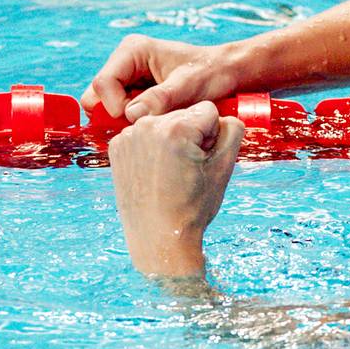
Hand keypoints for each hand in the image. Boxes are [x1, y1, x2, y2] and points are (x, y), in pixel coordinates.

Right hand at [81, 34, 237, 122]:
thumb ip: (162, 98)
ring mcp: (127, 80)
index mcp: (132, 51)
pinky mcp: (133, 96)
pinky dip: (133, 124)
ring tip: (154, 122)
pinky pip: (118, 115)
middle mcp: (124, 63)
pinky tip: (155, 124)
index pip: (103, 83)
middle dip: (115, 115)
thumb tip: (131, 115)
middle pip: (96, 96)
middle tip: (145, 123)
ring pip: (105, 109)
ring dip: (124, 121)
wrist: (226, 74)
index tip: (138, 120)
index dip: (114, 106)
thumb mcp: (190, 86)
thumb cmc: (212, 73)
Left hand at [108, 101, 244, 275]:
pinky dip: (151, 147)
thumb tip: (221, 116)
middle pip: (184, 114)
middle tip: (186, 170)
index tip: (202, 161)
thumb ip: (232, 130)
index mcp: (176, 128)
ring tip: (170, 172)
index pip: (208, 110)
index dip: (212, 136)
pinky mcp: (117, 146)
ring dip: (171, 140)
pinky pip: (144, 134)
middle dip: (190, 136)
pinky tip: (154, 172)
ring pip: (164, 123)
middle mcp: (147, 125)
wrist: (157, 238)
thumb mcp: (224, 167)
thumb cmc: (192, 207)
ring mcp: (128, 136)